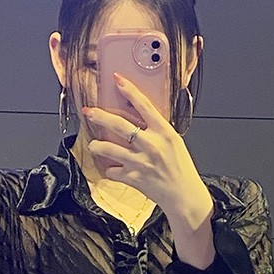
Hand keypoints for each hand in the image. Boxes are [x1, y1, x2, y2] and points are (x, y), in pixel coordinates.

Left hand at [83, 73, 211, 225]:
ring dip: (97, 146)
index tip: (117, 79)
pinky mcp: (133, 178)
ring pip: (109, 148)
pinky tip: (112, 168)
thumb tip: (139, 118)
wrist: (184, 194)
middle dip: (100, 116)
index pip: (144, 105)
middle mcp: (151, 145)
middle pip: (119, 125)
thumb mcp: (174, 142)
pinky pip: (112, 171)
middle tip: (88, 112)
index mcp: (164, 132)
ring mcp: (141, 162)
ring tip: (94, 144)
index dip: (129, 90)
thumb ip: (157, 130)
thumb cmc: (180, 167)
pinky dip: (110, 170)